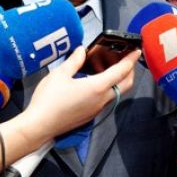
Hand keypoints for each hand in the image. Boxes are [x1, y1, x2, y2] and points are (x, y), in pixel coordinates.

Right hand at [22, 46, 137, 140]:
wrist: (40, 126)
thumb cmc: (49, 100)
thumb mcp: (59, 74)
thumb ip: (74, 61)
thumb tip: (82, 50)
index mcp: (97, 87)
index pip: (121, 71)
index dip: (130, 59)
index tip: (137, 51)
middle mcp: (102, 99)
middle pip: (126, 84)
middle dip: (130, 70)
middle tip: (126, 59)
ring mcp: (97, 109)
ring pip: (118, 93)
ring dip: (120, 80)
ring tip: (112, 67)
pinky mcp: (91, 114)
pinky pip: (107, 99)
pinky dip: (110, 88)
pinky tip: (98, 81)